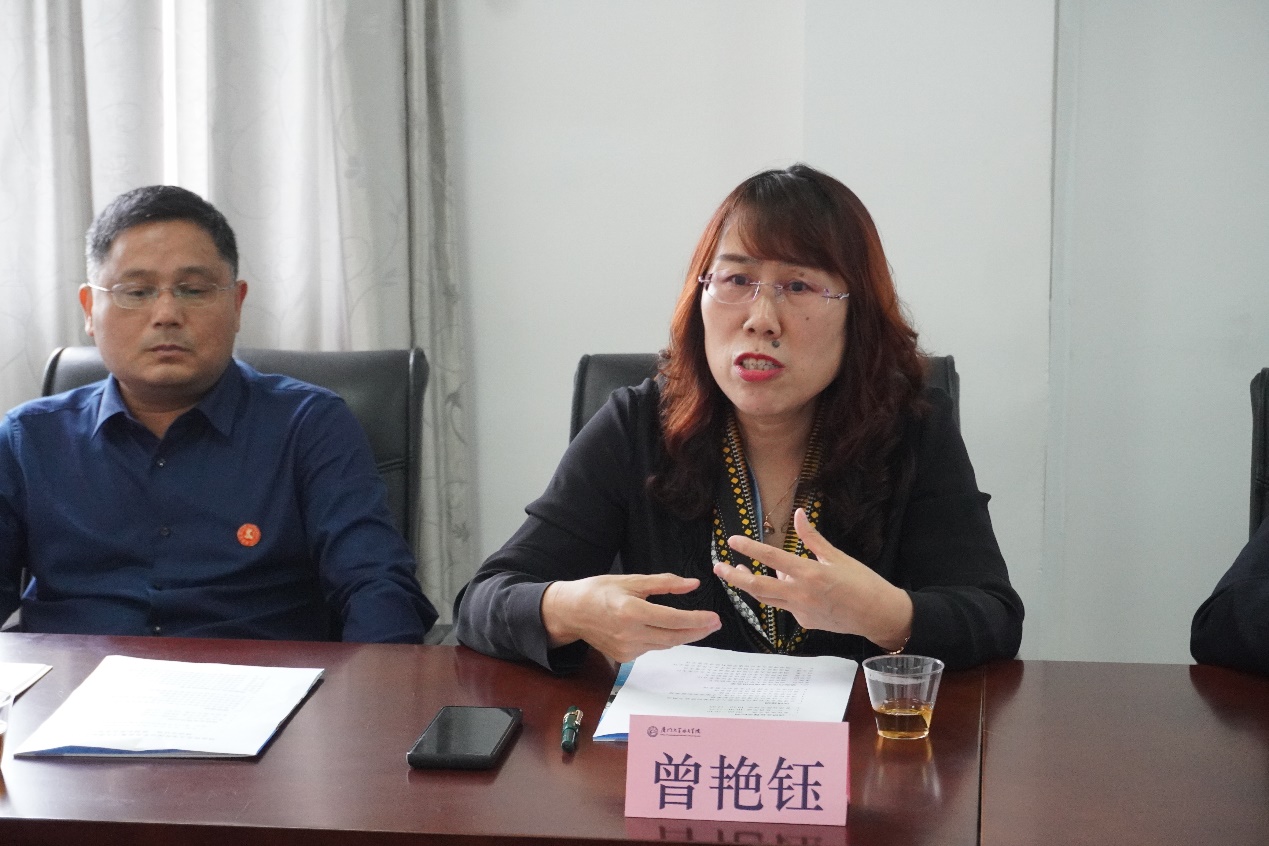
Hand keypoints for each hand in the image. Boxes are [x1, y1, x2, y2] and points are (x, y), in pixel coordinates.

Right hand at [541, 573, 721, 663]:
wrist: (572, 612)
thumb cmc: (600, 591)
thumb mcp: (632, 580)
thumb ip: (664, 583)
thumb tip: (692, 584)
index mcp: (631, 611)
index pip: (672, 619)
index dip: (696, 620)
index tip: (714, 618)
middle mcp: (630, 633)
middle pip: (673, 637)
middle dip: (697, 631)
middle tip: (715, 624)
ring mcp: (627, 648)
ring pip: (665, 644)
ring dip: (684, 636)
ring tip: (700, 626)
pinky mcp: (625, 657)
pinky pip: (652, 648)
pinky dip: (664, 639)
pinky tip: (670, 629)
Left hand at [714, 508, 912, 649]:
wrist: (878, 615)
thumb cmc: (862, 582)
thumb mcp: (837, 556)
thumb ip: (812, 538)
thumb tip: (798, 514)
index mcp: (810, 573)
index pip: (772, 559)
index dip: (750, 549)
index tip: (732, 541)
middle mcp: (801, 594)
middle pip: (758, 587)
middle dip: (735, 577)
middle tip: (719, 568)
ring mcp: (801, 611)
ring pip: (768, 599)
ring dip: (752, 586)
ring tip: (740, 573)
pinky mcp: (804, 622)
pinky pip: (787, 606)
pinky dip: (784, 595)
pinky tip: (792, 587)